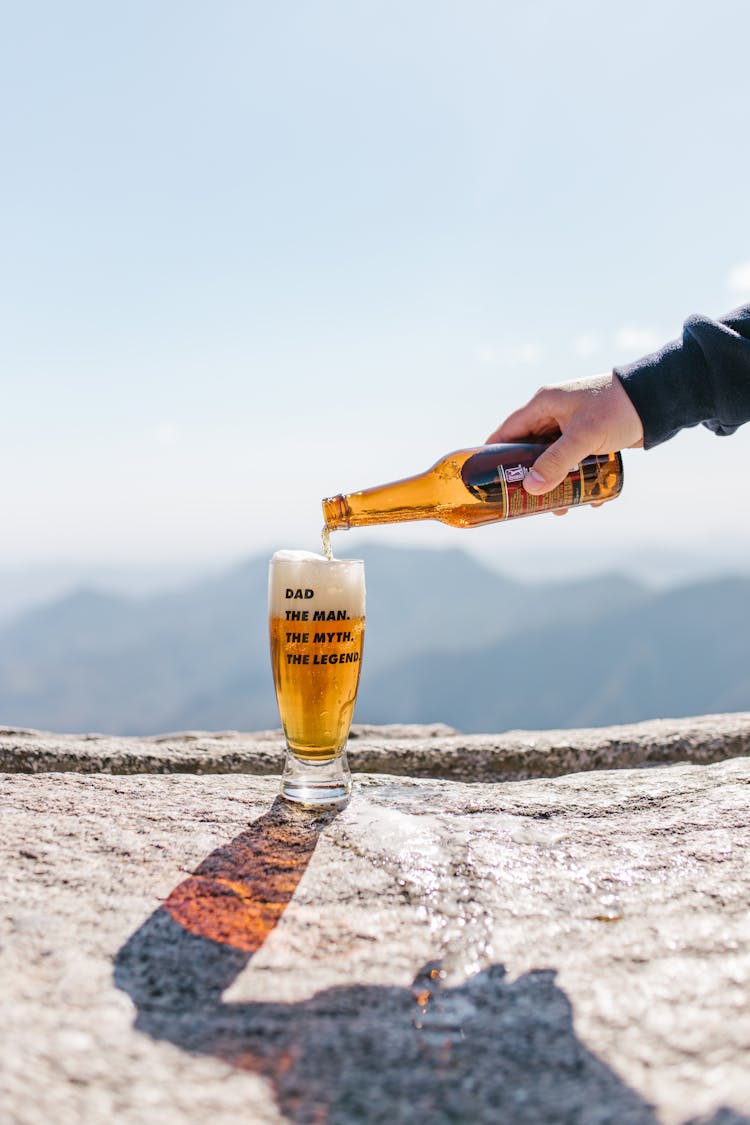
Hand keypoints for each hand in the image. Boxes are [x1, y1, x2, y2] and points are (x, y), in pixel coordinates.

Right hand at [486, 373, 643, 499]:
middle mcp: (554, 413)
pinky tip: (587, 497)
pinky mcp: (590, 436)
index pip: (508, 431)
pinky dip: (576, 478)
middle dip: (528, 477)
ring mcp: (572, 425)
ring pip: (553, 458)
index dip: (494, 454)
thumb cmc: (617, 409)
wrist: (658, 399)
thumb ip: (556, 462)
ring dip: (555, 482)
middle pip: (529, 449)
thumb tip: (530, 488)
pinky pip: (574, 460)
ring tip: (561, 507)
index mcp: (544, 404)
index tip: (486, 478)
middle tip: (525, 502)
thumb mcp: (584, 437)